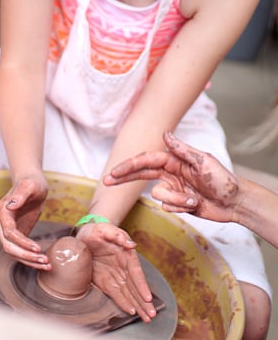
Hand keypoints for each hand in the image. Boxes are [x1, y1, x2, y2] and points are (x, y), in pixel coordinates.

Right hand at [0, 172, 49, 268]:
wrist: (32, 183)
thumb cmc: (32, 182)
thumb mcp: (30, 185)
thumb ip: (21, 193)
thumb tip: (12, 205)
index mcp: (2, 211)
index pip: (9, 233)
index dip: (22, 242)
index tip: (37, 248)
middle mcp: (0, 223)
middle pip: (9, 246)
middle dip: (26, 256)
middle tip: (44, 260)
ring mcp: (6, 230)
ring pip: (13, 252)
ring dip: (29, 261)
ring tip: (47, 264)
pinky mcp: (16, 235)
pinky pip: (20, 250)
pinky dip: (31, 258)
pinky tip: (44, 261)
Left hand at [75, 222, 155, 322]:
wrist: (85, 235)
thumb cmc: (98, 231)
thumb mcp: (106, 230)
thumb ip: (118, 236)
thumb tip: (132, 245)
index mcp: (126, 255)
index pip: (136, 273)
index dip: (142, 286)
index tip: (147, 297)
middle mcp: (124, 268)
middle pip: (135, 287)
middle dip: (144, 301)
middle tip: (151, 314)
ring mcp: (116, 276)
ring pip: (129, 293)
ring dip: (138, 305)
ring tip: (147, 318)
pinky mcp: (106, 282)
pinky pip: (117, 294)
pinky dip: (124, 303)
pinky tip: (132, 311)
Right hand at [104, 132, 239, 222]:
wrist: (235, 202)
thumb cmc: (222, 179)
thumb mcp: (203, 161)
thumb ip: (182, 150)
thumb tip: (165, 134)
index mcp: (175, 161)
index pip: (147, 161)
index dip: (129, 166)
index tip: (114, 172)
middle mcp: (171, 173)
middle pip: (142, 174)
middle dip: (125, 177)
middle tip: (107, 181)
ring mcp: (174, 189)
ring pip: (159, 196)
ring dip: (176, 200)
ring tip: (195, 200)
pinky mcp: (178, 203)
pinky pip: (168, 207)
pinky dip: (180, 207)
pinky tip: (195, 205)